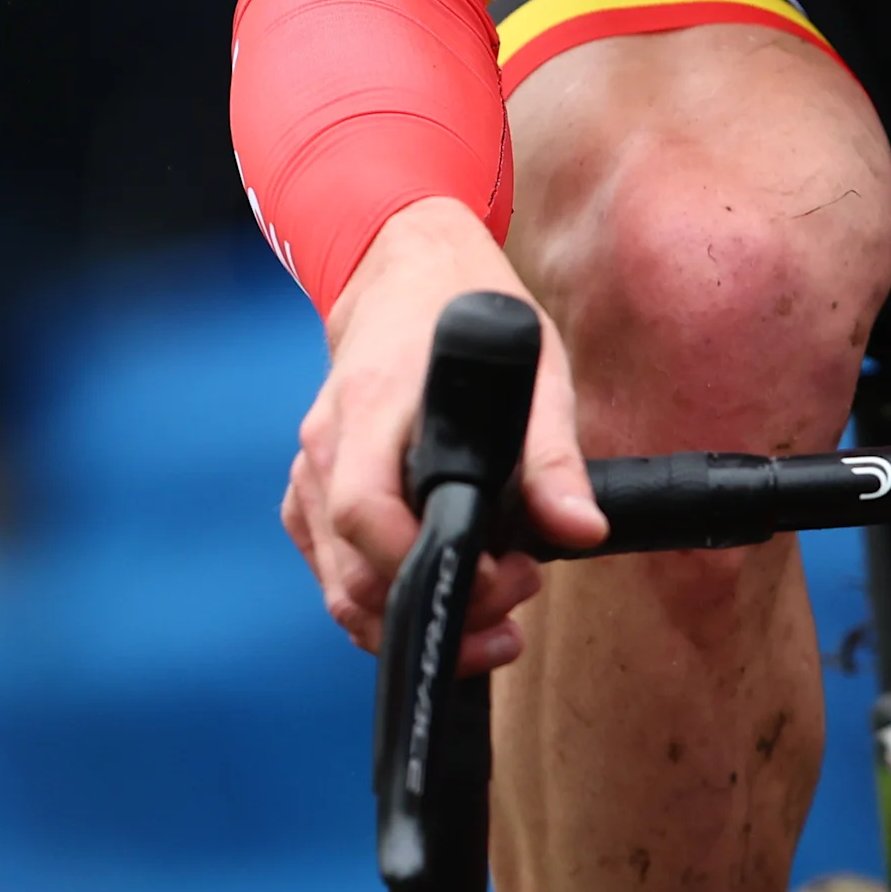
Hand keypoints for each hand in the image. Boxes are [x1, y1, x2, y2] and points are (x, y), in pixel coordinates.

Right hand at [283, 197, 606, 671]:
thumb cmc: (469, 315)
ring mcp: (308, 472)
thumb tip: (582, 530)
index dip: (426, 566)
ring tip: (494, 618)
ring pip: (340, 586)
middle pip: (353, 571)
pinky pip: (333, 572)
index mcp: (371, 404)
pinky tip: (446, 593)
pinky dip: (385, 600)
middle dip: (437, 609)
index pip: (364, 512)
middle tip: (518, 597)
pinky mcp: (309, 493)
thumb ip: (553, 456)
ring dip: (411, 620)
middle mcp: (325, 444)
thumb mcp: (534, 367)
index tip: (502, 578)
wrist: (406, 271)